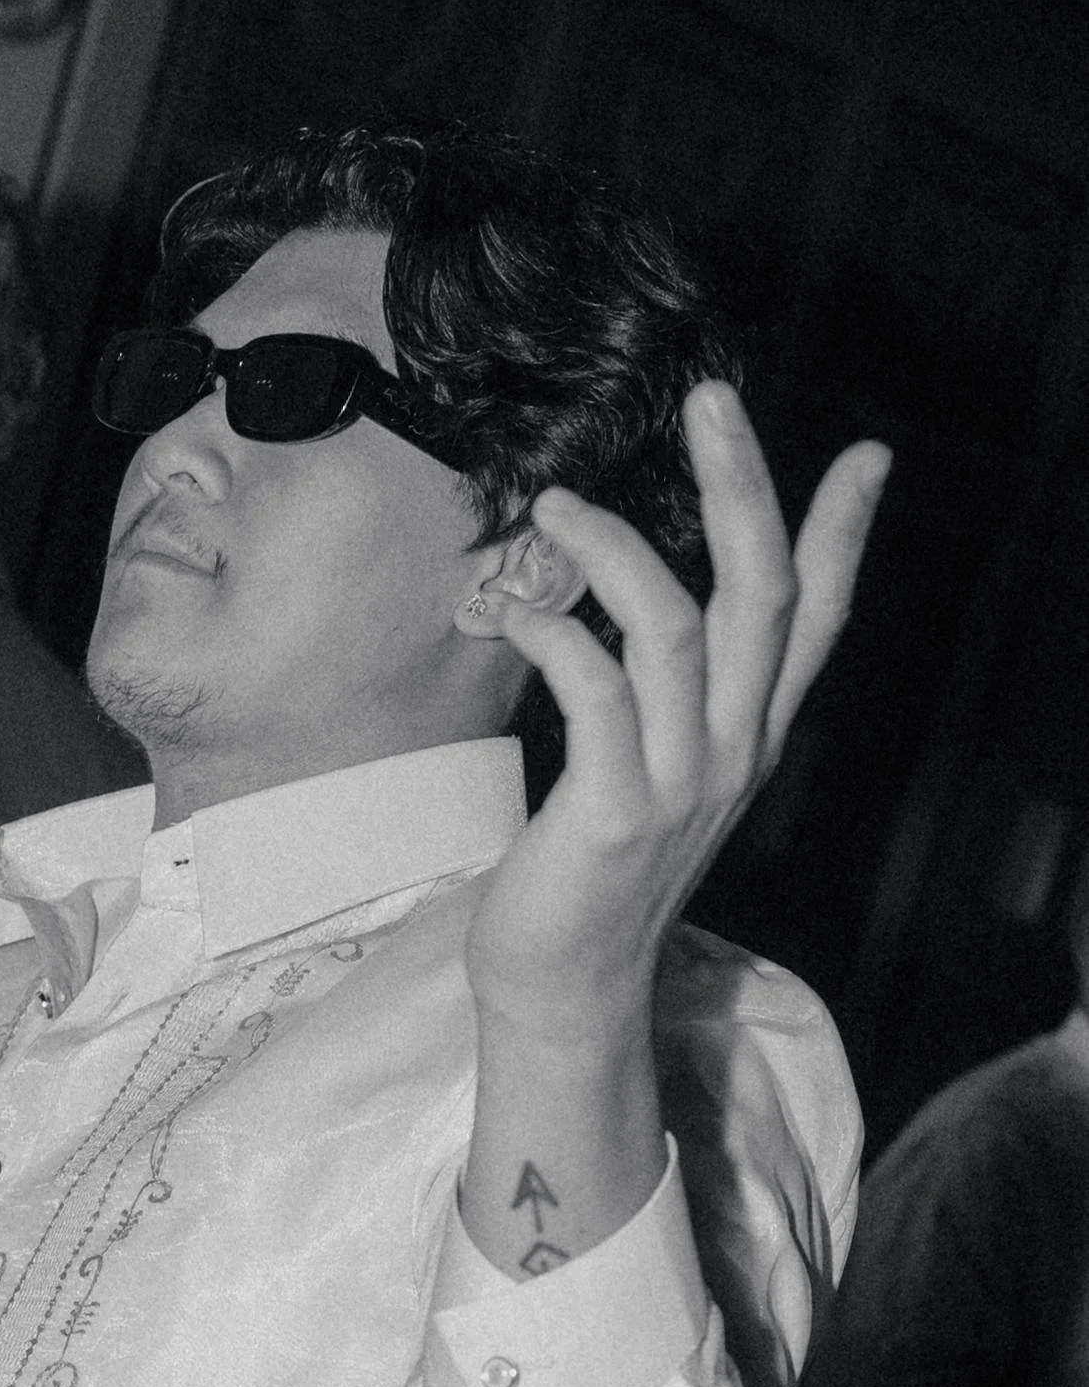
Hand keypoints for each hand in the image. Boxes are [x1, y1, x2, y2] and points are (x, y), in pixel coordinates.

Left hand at [463, 383, 889, 1043]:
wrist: (566, 986)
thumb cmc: (592, 865)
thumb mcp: (654, 764)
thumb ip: (667, 687)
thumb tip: (656, 599)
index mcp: (747, 735)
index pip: (818, 620)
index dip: (842, 534)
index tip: (868, 453)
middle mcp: (730, 751)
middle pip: (763, 596)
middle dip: (743, 488)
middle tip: (714, 399)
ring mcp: (678, 783)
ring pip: (675, 629)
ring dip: (614, 548)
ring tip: (551, 501)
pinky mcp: (612, 814)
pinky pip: (596, 697)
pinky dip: (558, 634)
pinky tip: (518, 606)